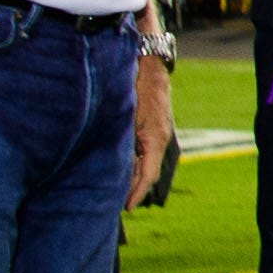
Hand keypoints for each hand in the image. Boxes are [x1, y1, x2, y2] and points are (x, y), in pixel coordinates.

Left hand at [130, 55, 176, 207]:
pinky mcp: (153, 127)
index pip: (148, 176)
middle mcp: (160, 139)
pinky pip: (146, 151)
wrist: (148, 64)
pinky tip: (124, 167)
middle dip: (135, 189)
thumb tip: (112, 167)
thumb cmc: (134, 87)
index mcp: (155, 140)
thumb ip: (120, 142)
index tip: (127, 208)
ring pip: (147, 162)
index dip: (137, 194)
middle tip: (119, 204)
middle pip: (148, 172)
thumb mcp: (124, 116)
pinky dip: (135, 163)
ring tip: (119, 190)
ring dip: (134, 176)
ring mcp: (158, 133)